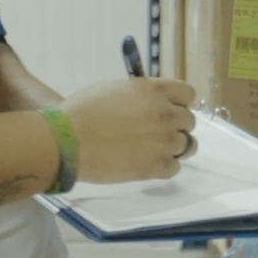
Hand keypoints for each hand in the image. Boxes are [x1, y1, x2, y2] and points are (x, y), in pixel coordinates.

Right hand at [60, 77, 197, 184]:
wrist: (67, 141)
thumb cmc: (81, 111)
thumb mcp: (113, 89)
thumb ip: (138, 94)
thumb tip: (147, 103)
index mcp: (153, 90)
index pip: (188, 94)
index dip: (181, 103)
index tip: (171, 109)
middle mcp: (164, 113)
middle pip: (189, 121)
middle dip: (176, 126)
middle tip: (156, 133)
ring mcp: (164, 141)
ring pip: (187, 145)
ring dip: (173, 148)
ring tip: (151, 151)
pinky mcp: (157, 166)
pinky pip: (175, 167)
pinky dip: (164, 167)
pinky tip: (146, 164)